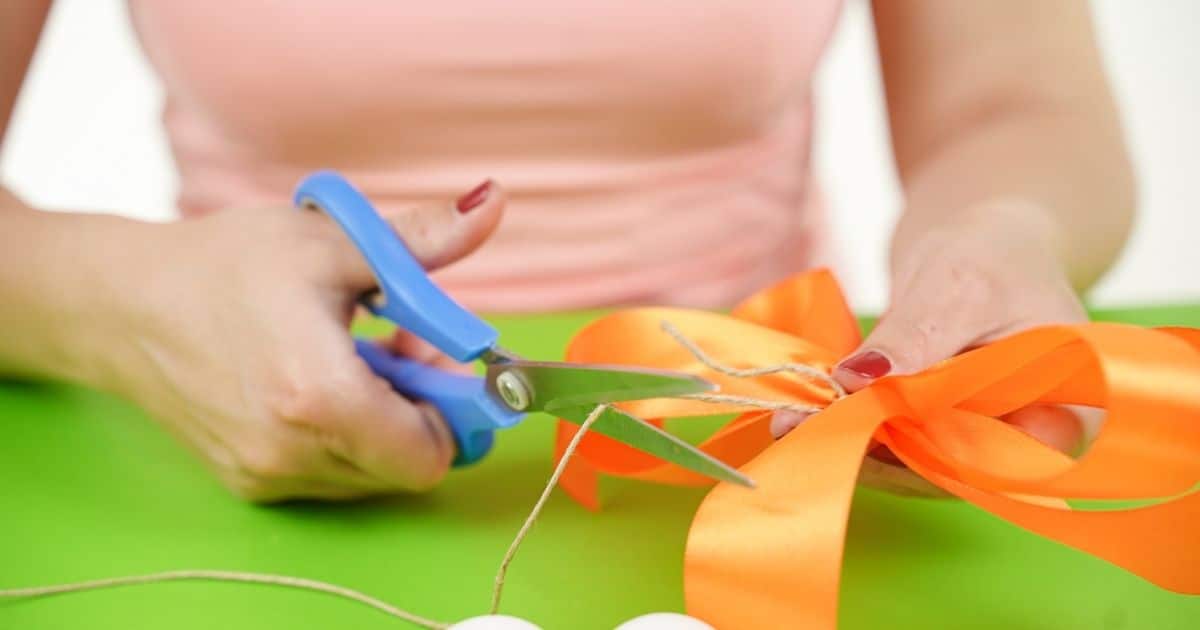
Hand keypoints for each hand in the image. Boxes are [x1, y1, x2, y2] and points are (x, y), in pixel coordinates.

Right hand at [91, 180, 503, 500]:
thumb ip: (421, 238)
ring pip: (369, 474)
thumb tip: (492, 202)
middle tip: (400, 346)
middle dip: (422, 410)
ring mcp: (266, 474)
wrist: (121, 304)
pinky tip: (316, 383)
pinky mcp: (247, 482)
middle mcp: (293, 452)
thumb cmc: (225, 265)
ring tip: (354, 357)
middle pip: (404, 465)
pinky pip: (328, 475)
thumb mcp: (331, 242)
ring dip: (383, 423)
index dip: (452, 411)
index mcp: (320, 397)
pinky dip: (342, 437)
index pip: (429, 455)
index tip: (439, 361)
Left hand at [771, 201, 1099, 496]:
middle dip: (870, 449)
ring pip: (912, 459)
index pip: (992, 457)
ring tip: (791, 419)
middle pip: (945, 465)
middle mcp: (1024, 440)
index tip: (851, 432)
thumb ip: (916, 335)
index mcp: (1064, 411)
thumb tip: (860, 379)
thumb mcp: (958, 284)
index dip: (922, 455)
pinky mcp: (937, 428)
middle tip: (796, 426)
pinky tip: (809, 411)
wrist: (985, 240)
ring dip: (852, 442)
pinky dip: (854, 425)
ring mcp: (977, 437)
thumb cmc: (995, 252)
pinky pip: (896, 439)